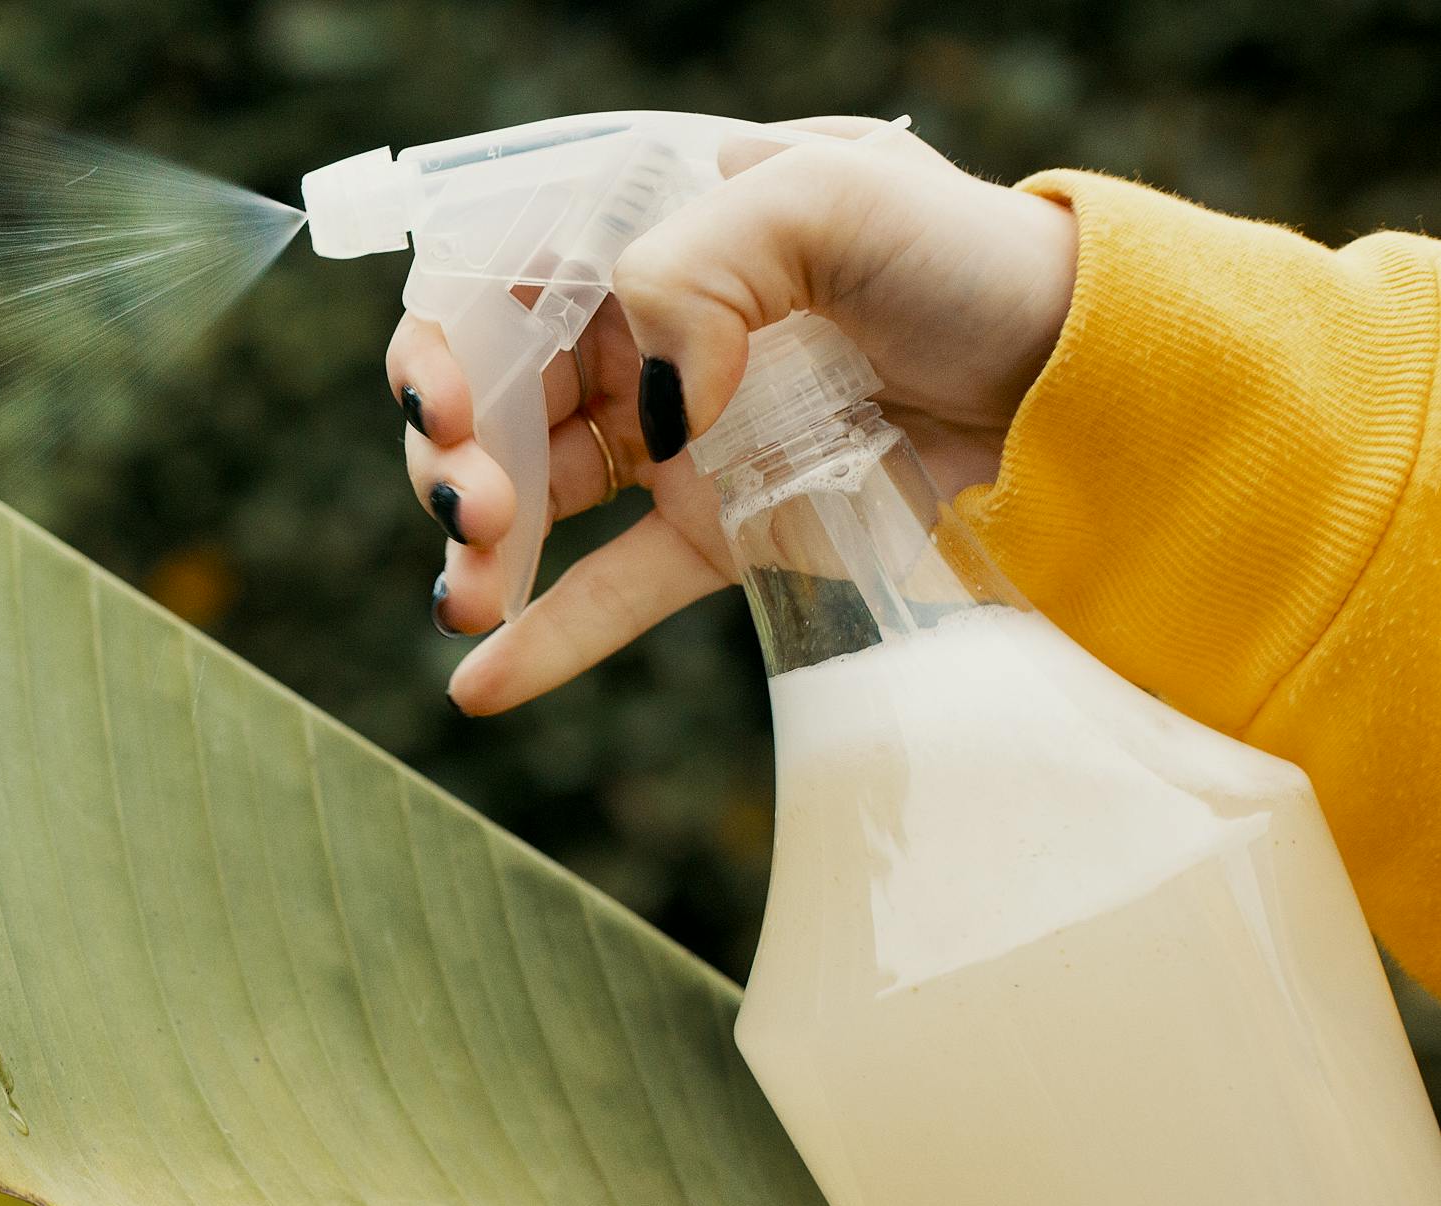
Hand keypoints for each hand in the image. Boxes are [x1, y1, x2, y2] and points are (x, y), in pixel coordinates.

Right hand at [388, 117, 1079, 712]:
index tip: (441, 402)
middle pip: (493, 396)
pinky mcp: (721, 531)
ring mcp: (677, 438)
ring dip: (476, 551)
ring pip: (531, 495)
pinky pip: (611, 588)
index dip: (440, 339)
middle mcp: (646, 333)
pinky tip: (481, 681)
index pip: (496, 279)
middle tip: (479, 511)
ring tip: (467, 599)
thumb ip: (699, 265)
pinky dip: (543, 637)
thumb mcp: (834, 199)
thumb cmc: (972, 258)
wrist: (1090, 380)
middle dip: (452, 456)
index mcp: (653, 233)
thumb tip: (646, 404)